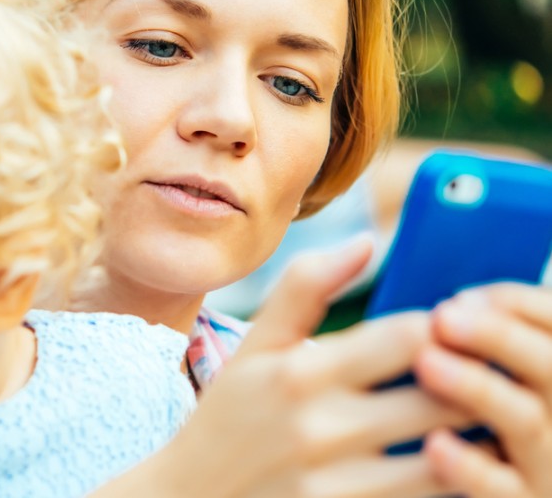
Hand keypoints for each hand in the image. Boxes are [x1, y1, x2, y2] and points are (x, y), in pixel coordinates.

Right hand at [135, 237, 463, 497]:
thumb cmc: (226, 420)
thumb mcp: (253, 349)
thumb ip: (304, 288)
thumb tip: (365, 241)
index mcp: (300, 372)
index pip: (409, 335)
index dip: (450, 327)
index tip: (461, 329)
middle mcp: (321, 428)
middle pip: (441, 393)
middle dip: (476, 378)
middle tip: (489, 372)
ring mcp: (337, 485)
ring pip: (449, 456)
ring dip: (476, 436)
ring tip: (478, 418)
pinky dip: (454, 480)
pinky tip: (453, 465)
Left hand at [417, 283, 551, 496]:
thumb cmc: (495, 431)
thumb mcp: (507, 380)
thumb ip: (494, 340)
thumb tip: (455, 305)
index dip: (514, 304)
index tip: (460, 296)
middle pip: (549, 368)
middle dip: (498, 336)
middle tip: (444, 317)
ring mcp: (551, 467)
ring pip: (526, 421)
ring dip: (477, 387)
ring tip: (427, 363)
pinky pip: (500, 490)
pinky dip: (469, 467)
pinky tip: (434, 444)